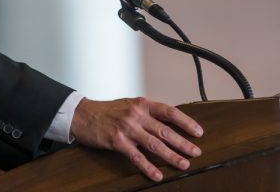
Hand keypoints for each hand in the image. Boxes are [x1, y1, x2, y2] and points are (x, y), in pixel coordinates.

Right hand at [71, 97, 202, 181]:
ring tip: (184, 164)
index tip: (198, 132)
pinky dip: (148, 167)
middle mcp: (136, 115)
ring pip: (155, 144)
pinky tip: (157, 174)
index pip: (169, 112)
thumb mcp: (128, 105)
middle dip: (183, 143)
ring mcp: (127, 128)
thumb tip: (167, 124)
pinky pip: (137, 157)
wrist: (82, 114)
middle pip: (165, 131)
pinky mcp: (117, 141)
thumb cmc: (105, 110)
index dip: (186, 122)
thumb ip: (146, 113)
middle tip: (196, 152)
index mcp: (141, 104)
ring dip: (171, 156)